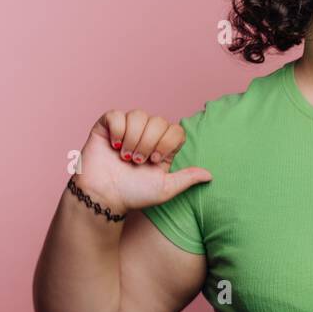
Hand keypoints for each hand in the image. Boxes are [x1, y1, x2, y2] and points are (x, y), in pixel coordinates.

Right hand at [74, 109, 211, 213]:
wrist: (103, 197)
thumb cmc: (133, 195)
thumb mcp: (165, 189)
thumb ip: (186, 179)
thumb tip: (210, 175)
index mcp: (162, 147)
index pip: (176, 129)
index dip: (167, 142)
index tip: (155, 161)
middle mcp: (146, 135)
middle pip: (159, 121)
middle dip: (149, 143)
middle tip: (137, 162)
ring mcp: (126, 129)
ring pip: (139, 115)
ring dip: (133, 138)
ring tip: (125, 157)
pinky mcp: (107, 127)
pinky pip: (116, 115)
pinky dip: (117, 130)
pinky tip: (114, 145)